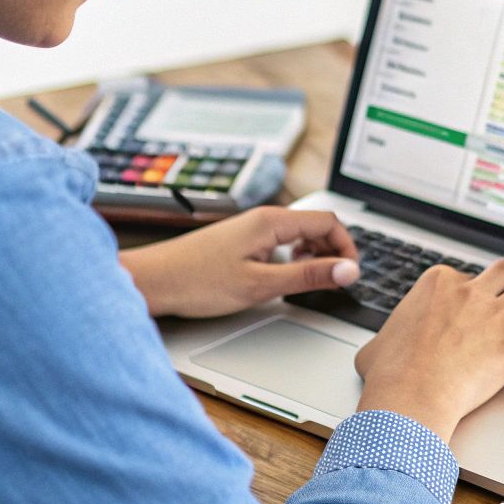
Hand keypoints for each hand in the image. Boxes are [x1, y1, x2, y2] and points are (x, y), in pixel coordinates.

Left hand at [118, 207, 358, 317]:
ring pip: (299, 233)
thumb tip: (348, 271)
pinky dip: (293, 257)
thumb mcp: (261, 285)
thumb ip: (308, 276)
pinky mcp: (242, 240)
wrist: (154, 281)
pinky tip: (284, 276)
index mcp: (271, 221)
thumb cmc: (197, 282)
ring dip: (314, 254)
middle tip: (332, 281)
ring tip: (308, 280)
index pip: (329, 222)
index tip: (349, 275)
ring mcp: (252, 228)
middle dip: (332, 251)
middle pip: (316, 225)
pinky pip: (281, 241)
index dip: (347, 248)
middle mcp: (263, 218)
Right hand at [353, 260, 503, 441]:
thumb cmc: (390, 375)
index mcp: (438, 283)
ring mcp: (494, 319)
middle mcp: (470, 294)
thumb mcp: (377, 343)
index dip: (472, 291)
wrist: (409, 399)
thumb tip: (382, 348)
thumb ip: (388, 335)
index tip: (474, 304)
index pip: (466, 276)